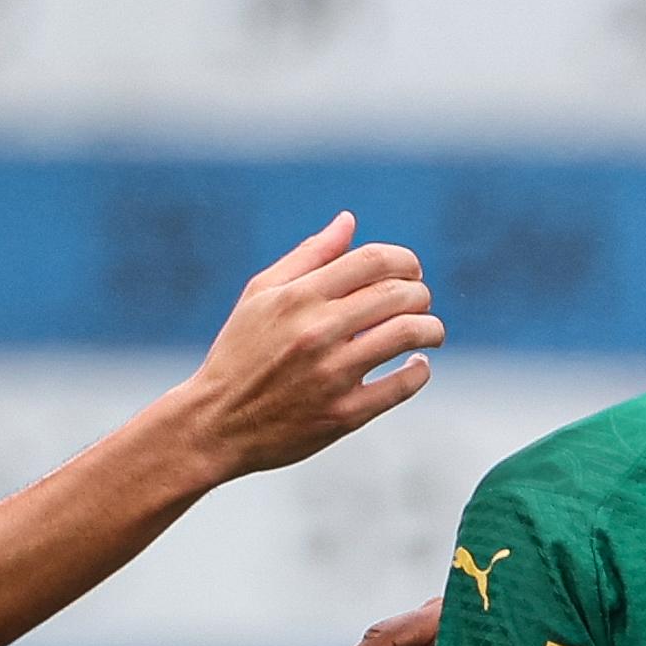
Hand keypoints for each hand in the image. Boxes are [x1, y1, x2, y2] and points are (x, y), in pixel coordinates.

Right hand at [178, 213, 442, 479]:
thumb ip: (308, 256)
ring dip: (430, 329)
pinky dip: (418, 372)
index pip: (373, 261)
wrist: (215, 423)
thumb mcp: (260, 296)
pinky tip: (416, 366)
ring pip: (407, 335)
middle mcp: (317, 331)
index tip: (411, 272)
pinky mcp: (343, 413)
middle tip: (420, 302)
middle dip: (420, 293)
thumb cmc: (238, 354)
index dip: (404, 261)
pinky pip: (401, 386)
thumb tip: (348, 221)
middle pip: (397, 294)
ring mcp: (332, 374)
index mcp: (298, 297)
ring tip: (429, 332)